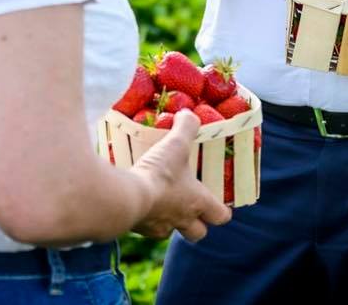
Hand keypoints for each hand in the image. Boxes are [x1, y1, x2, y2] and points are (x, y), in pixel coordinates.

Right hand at [129, 110, 232, 241]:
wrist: (125, 199)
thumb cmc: (159, 174)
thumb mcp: (176, 144)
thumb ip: (186, 126)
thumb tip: (188, 114)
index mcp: (197, 201)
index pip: (220, 216)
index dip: (222, 211)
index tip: (220, 204)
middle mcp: (181, 220)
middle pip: (198, 233)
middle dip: (197, 224)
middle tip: (191, 208)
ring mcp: (159, 228)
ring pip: (170, 231)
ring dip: (169, 220)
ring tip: (162, 202)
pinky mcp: (138, 229)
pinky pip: (146, 227)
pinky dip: (145, 217)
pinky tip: (139, 202)